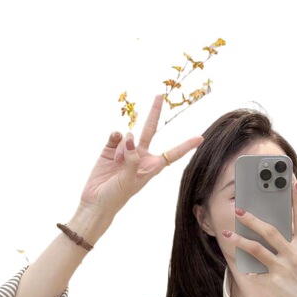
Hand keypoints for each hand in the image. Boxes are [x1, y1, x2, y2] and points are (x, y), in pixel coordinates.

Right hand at [79, 93, 203, 216]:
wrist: (96, 201)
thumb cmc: (116, 196)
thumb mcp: (129, 181)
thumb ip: (132, 159)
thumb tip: (129, 137)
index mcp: (151, 167)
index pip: (172, 154)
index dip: (186, 146)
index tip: (200, 138)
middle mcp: (140, 156)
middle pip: (150, 130)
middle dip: (154, 112)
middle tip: (159, 95)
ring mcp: (125, 150)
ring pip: (129, 135)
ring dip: (123, 147)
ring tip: (117, 162)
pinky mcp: (111, 148)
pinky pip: (116, 135)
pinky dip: (115, 139)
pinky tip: (113, 148)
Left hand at [221, 180, 296, 296]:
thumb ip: (294, 244)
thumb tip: (275, 231)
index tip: (293, 180)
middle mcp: (295, 254)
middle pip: (270, 231)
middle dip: (252, 219)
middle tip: (239, 209)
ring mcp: (284, 269)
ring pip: (257, 250)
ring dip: (240, 240)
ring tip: (227, 234)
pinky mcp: (275, 285)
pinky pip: (255, 274)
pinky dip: (247, 270)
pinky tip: (240, 265)